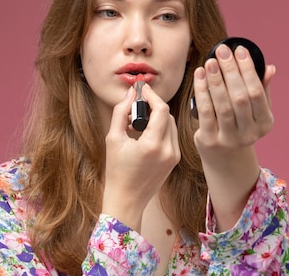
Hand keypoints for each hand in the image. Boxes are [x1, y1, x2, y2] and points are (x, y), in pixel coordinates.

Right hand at [101, 83, 179, 230]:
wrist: (127, 199)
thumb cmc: (116, 171)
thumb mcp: (113, 139)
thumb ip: (121, 112)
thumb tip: (130, 93)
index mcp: (152, 145)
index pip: (162, 109)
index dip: (152, 96)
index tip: (142, 89)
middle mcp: (168, 150)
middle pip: (168, 115)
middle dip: (153, 106)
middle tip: (136, 105)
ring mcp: (174, 156)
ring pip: (171, 124)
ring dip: (157, 117)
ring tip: (138, 121)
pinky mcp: (175, 160)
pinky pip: (171, 135)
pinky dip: (160, 129)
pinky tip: (145, 133)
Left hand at [193, 44, 274, 156]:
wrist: (224, 156)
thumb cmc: (240, 124)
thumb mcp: (255, 111)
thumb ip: (262, 89)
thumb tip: (269, 67)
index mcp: (265, 123)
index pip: (257, 92)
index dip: (248, 70)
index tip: (240, 50)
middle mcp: (250, 133)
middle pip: (240, 98)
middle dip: (231, 72)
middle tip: (222, 51)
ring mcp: (229, 139)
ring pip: (222, 105)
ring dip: (215, 80)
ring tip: (210, 61)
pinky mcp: (210, 141)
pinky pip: (205, 112)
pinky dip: (201, 91)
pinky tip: (199, 75)